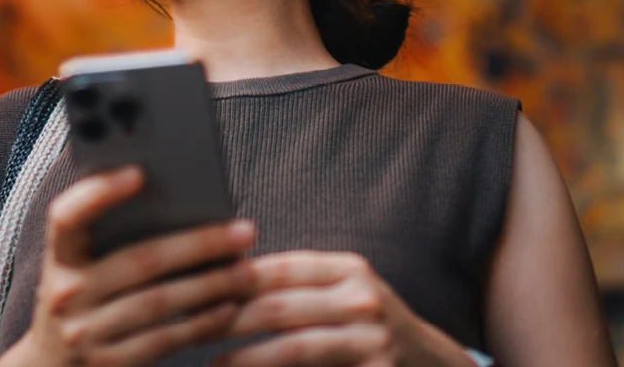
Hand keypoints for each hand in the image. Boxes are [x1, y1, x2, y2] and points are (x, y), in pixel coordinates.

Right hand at [10, 167, 256, 366]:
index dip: (98, 193)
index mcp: (60, 258)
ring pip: (160, 301)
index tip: (139, 173)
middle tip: (244, 230)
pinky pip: (164, 339)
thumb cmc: (81, 300)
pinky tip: (228, 307)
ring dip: (211, 285)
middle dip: (199, 243)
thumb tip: (179, 200)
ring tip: (246, 270)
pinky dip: (200, 321)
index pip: (66, 217)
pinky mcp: (109, 366)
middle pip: (140, 260)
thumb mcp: (80, 267)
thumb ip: (110, 235)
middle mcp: (66, 294)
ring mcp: (86, 334)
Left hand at [218, 251, 476, 366]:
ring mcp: (372, 340)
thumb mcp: (344, 293)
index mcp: (349, 268)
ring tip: (211, 363)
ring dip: (245, 358)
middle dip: (229, 318)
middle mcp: (362, 299)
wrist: (432, 366)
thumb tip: (228, 274)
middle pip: (279, 307)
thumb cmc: (369, 327)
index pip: (280, 267)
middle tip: (191, 327)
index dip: (236, 277)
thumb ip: (299, 285)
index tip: (197, 286)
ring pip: (293, 349)